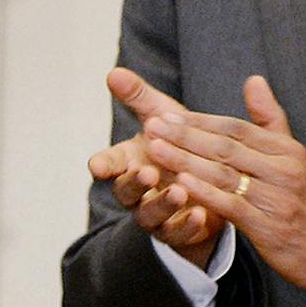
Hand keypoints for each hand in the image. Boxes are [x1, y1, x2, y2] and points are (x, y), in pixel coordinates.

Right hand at [90, 68, 226, 267]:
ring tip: (179, 191)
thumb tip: (113, 72)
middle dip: (135, 182)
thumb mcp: (162, 118)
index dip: (103, 164)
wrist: (208, 183)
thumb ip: (138, 97)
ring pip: (149, 214)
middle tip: (148, 171)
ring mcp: (156, 214)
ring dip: (161, 203)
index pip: (110, 164)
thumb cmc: (180, 147)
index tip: (98, 165)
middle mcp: (138, 191)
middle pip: (126, 190)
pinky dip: (186, 226)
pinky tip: (199, 216)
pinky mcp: (177, 233)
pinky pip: (177, 234)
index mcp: (130, 162)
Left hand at [139, 74, 305, 295]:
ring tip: (155, 148)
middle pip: (226, 147)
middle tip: (152, 125)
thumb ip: (270, 119)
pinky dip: (205, 193)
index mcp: (287, 151)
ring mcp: (277, 199)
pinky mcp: (269, 227)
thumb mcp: (294, 157)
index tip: (167, 114)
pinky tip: (180, 183)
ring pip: (224, 174)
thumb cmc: (305, 202)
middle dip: (185, 136)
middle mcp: (283, 170)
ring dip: (186, 160)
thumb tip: (253, 80)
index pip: (237, 128)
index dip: (200, 121)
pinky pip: (231, 205)